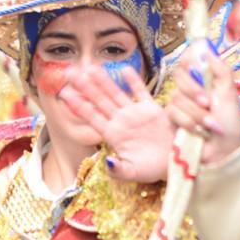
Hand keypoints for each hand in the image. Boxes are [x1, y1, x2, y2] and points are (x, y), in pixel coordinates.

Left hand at [57, 65, 170, 182]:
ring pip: (116, 93)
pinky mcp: (152, 109)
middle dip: (85, 86)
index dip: (78, 105)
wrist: (175, 163)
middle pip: (99, 100)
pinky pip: (141, 92)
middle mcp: (121, 121)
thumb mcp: (133, 173)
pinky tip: (124, 69)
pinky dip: (134, 81)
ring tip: (90, 67)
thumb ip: (118, 170)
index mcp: (113, 135)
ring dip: (104, 81)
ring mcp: (135, 114)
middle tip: (70, 72)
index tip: (64, 93)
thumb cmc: (152, 170)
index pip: (91, 117)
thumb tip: (108, 163)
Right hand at [167, 44, 239, 165]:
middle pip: (179, 76)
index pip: (189, 59)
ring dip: (196, 112)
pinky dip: (189, 122)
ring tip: (210, 124)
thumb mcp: (230, 94)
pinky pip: (173, 112)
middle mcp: (190, 87)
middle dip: (195, 91)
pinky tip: (199, 131)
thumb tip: (207, 49)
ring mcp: (180, 102)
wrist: (223, 149)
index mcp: (205, 78)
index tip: (198, 67)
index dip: (190, 60)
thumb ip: (221, 70)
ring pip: (177, 96)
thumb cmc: (230, 122)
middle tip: (209, 103)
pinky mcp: (172, 117)